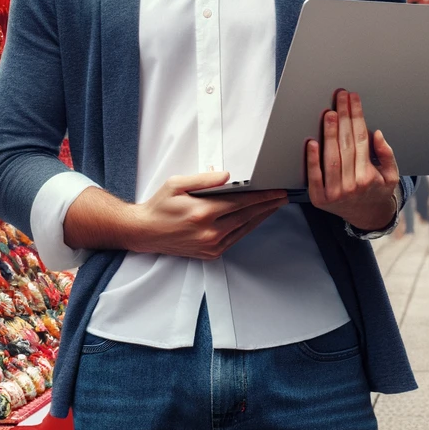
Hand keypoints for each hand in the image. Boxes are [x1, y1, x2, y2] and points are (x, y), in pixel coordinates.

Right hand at [126, 173, 286, 258]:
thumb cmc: (160, 206)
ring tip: (275, 205)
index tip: (277, 190)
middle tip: (283, 196)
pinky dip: (248, 227)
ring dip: (261, 216)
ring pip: (244, 228)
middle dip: (268, 205)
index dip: (262, 196)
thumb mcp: (177, 184)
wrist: (145, 232)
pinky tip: (256, 218)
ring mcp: (211, 245)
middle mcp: (209, 231)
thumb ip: (204, 179)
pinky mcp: (210, 253)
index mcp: (202, 212)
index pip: (241, 202)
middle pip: (247, 215)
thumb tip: (227, 176)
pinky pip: (236, 238)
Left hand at [307, 91, 399, 231]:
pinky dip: (312, 159)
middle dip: (343, 117)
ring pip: (331, 156)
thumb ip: (386, 154)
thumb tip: (376, 133)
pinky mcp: (320, 198)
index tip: (353, 99)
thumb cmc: (378, 189)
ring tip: (329, 113)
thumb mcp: (392, 174)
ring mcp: (334, 193)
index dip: (357, 116)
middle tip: (340, 97)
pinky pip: (314, 176)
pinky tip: (311, 142)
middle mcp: (352, 185)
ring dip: (329, 132)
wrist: (367, 217)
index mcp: (369, 177)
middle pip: (346, 143)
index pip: (361, 139)